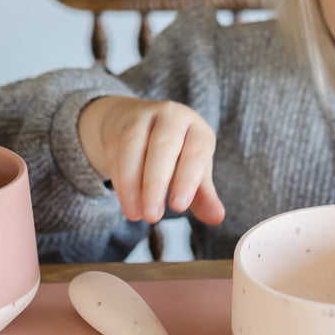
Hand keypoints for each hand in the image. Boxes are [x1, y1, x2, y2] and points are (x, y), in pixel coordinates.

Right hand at [78, 95, 224, 225]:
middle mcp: (172, 116)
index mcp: (197, 128)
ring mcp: (143, 117)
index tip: (178, 208)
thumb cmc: (176, 153)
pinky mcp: (119, 125)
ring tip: (135, 214)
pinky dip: (120, 180)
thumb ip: (203, 195)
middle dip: (156, 184)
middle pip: (163, 147)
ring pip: (133, 147)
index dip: (188, 180)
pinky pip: (116, 151)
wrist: (142, 124)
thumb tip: (217, 218)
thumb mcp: (193, 170)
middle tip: (152, 217)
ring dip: (132, 184)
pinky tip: (125, 201)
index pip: (196, 152)